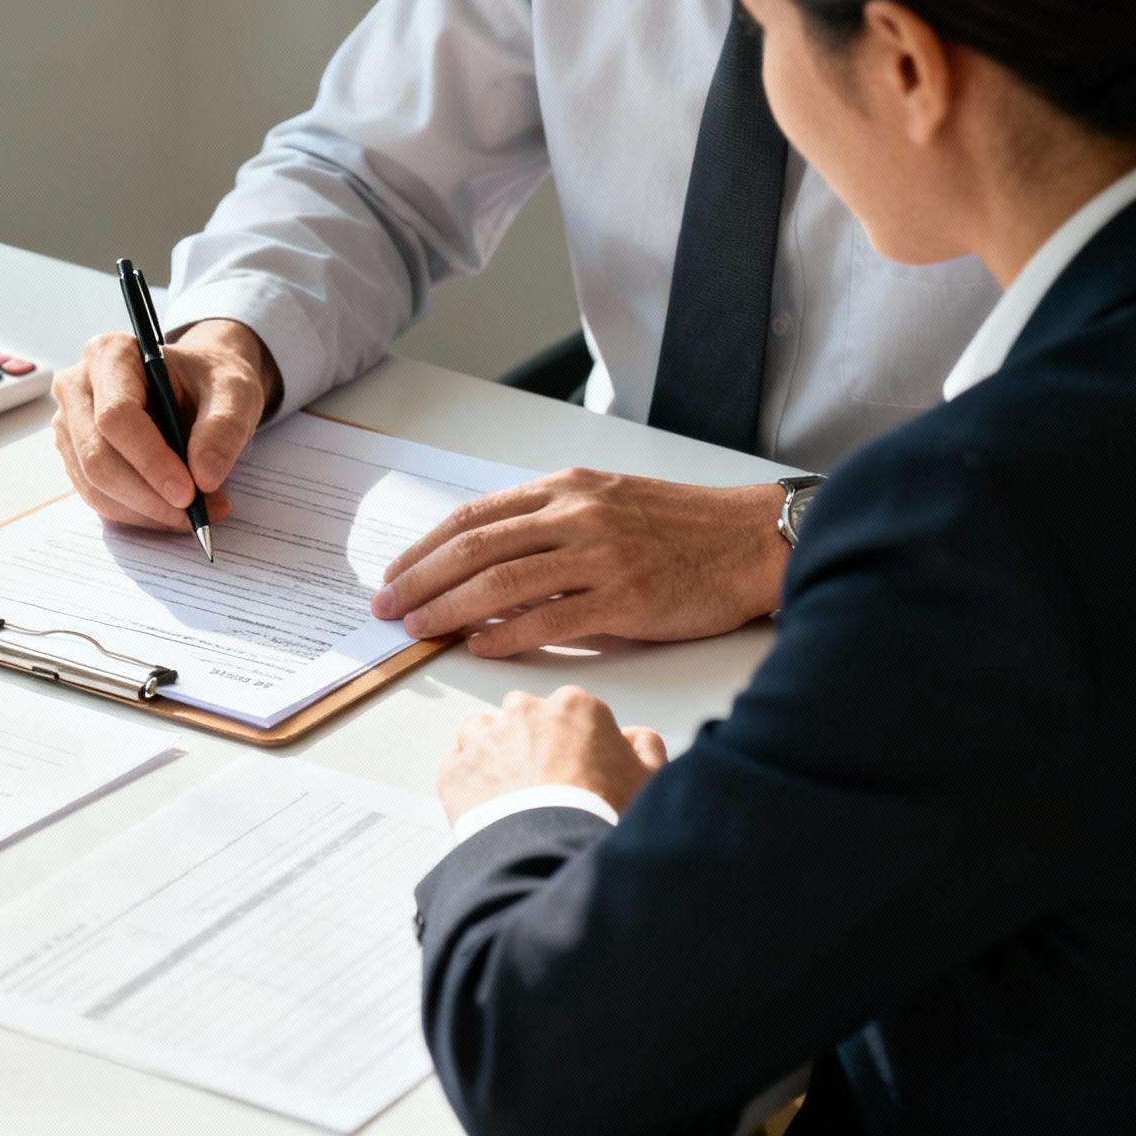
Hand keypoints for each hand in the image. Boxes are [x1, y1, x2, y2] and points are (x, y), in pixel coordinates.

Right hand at [51, 318, 281, 529]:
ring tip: (194, 513)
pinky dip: (138, 514)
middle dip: (148, 496)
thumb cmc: (210, 380)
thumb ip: (224, 427)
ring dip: (145, 512)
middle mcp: (78, 386)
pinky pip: (99, 498)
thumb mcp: (234, 392)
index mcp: (111, 354)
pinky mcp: (76, 456)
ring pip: (95, 486)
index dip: (150, 460)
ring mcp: (71, 424)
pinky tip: (173, 512)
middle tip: (194, 513)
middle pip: (97, 457)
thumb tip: (205, 477)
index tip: (189, 492)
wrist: (199, 384)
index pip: (116, 416)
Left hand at [371, 468, 788, 655]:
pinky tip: (477, 648)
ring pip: (501, 584)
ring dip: (449, 609)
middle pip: (474, 548)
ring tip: (418, 629)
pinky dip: (505, 636)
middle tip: (386, 608)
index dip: (424, 549)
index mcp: (564, 488)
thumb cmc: (679, 526)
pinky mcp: (624, 598)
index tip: (393, 574)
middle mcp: (575, 515)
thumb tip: (485, 564)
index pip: (473, 517)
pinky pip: (549, 620)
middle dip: (419, 580)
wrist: (749, 539)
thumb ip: (547, 526)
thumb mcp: (605, 503)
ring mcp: (600, 556)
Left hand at [437, 686, 667, 821]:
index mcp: (574, 707)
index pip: (570, 711)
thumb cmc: (605, 817)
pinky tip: (487, 807)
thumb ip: (646, 748)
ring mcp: (485, 739)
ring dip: (492, 753)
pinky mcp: (455, 771)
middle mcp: (524, 712)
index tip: (577, 767)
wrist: (556, 855)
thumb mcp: (649, 782)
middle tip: (544, 783)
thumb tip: (636, 737)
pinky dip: (468, 782)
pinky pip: (456, 766)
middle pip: (522, 716)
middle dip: (530, 741)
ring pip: (481, 733)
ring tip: (509, 793)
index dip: (574, 740)